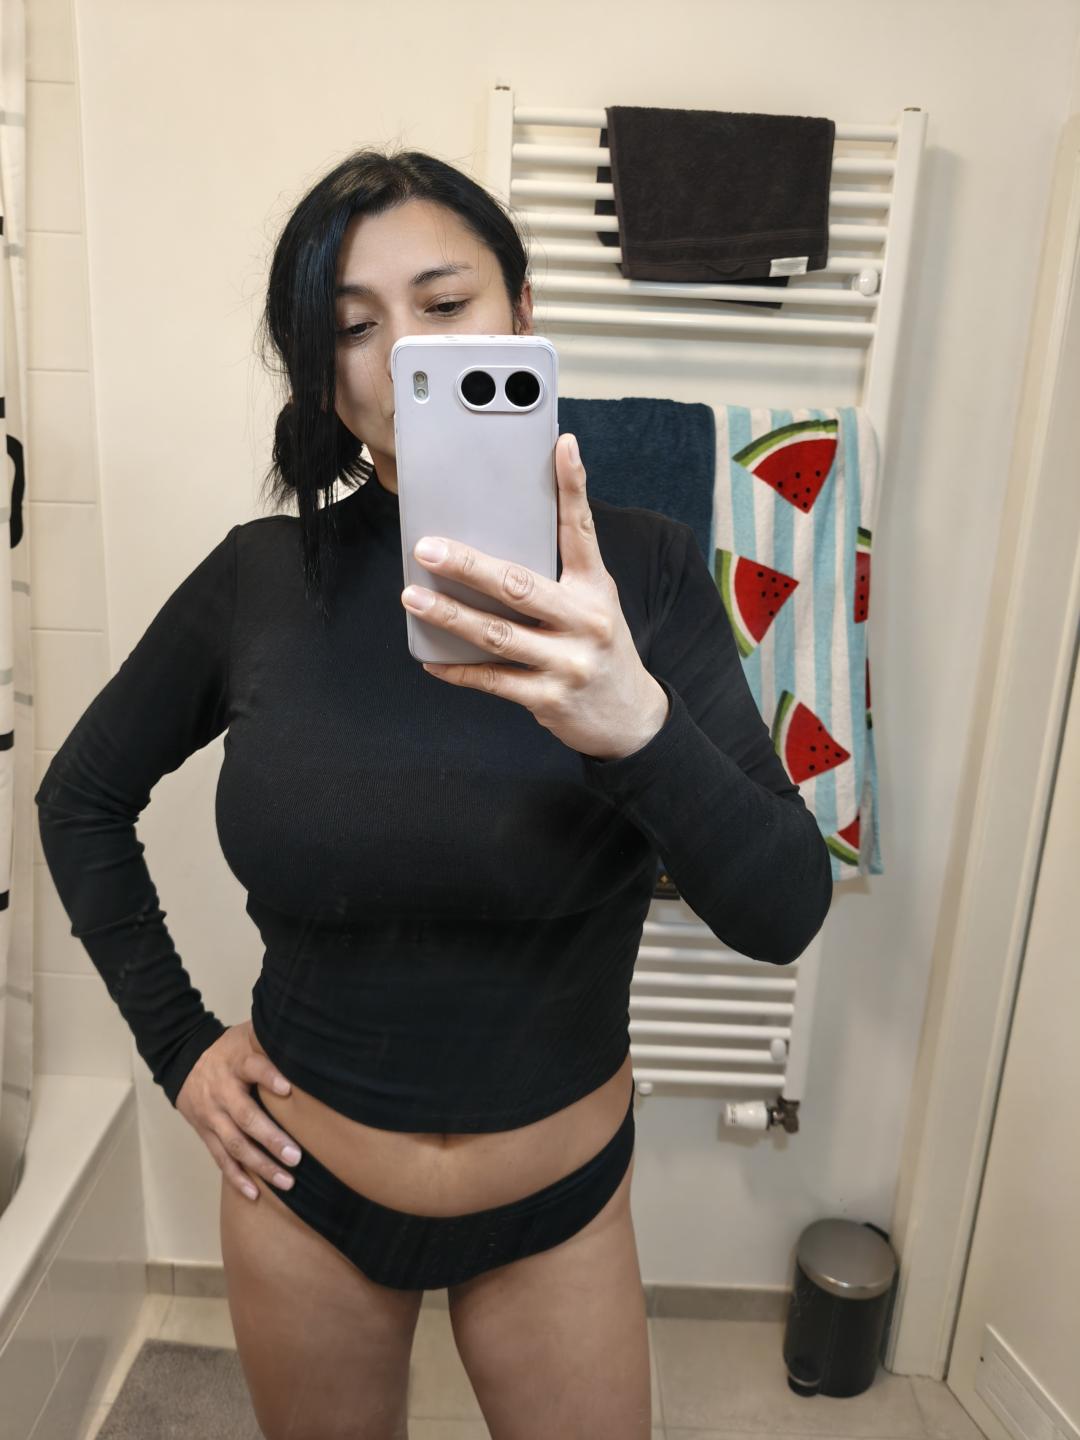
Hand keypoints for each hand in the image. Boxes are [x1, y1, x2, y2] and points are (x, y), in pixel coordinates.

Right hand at [175, 1020, 302, 1203]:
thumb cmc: (230, 1048)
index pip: (252, 1067)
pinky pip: (220, 1158)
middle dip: (271, 1138)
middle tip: (296, 1156)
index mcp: (236, 1062)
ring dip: (260, 1165)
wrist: (183, 1057)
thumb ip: (271, 1038)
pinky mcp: (205, 1132)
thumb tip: (308, 1036)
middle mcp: (222, 1091)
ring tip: (286, 1181)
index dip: (268, 1076)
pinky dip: (237, 1177)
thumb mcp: (247, 1034)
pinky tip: (255, 1194)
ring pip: (234, 1144)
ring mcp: (211, 1115)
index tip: (288, 1088)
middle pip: (245, 1116)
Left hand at [401, 431, 670, 759]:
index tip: (563, 446)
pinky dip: (458, 669)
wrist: (629, 716)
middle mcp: (585, 621)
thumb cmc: (599, 648)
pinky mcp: (548, 698)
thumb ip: (557, 575)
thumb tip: (493, 547)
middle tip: (427, 549)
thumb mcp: (594, 604)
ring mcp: (567, 662)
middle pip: (519, 586)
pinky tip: (430, 658)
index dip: (573, 486)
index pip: (582, 529)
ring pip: (497, 634)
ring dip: (448, 616)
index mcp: (595, 588)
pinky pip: (493, 679)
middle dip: (468, 566)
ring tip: (412, 597)